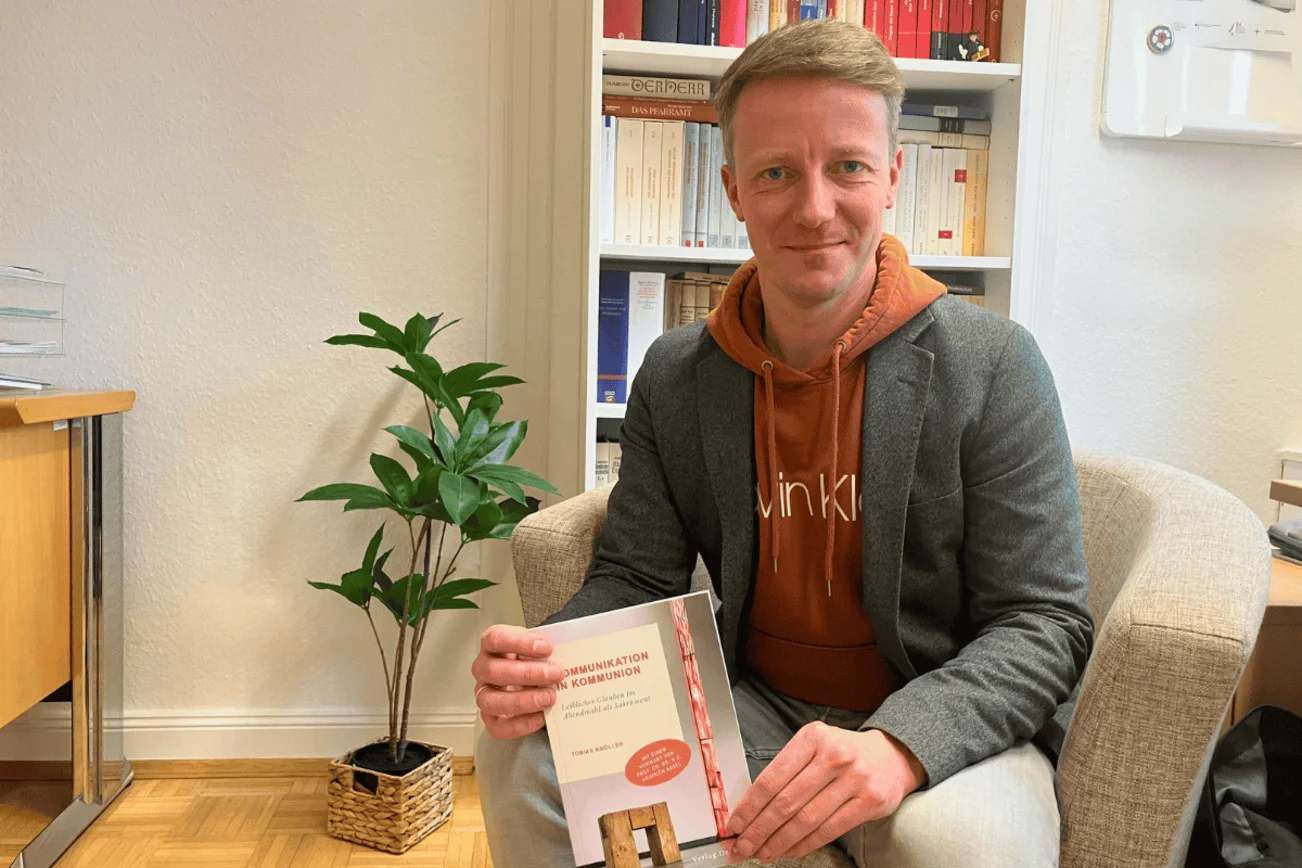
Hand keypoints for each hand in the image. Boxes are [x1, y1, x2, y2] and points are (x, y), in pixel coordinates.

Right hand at [471, 625, 567, 739]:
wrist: (533, 677)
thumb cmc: (534, 657)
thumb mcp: (539, 646)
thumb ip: (546, 650)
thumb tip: (565, 658)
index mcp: (492, 644)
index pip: (496, 639)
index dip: (520, 643)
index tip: (547, 647)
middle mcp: (483, 668)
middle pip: (493, 671)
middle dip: (527, 674)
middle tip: (555, 673)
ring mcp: (484, 694)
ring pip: (490, 701)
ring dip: (523, 700)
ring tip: (549, 697)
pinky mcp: (490, 718)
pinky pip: (499, 727)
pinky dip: (522, 723)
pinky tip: (542, 716)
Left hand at [724, 724, 926, 862]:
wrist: (892, 755)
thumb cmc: (843, 752)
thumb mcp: (814, 746)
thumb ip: (787, 769)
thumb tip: (751, 806)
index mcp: (813, 738)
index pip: (772, 778)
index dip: (749, 806)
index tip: (734, 824)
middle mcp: (834, 756)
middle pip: (786, 802)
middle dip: (759, 830)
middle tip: (742, 847)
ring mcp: (854, 779)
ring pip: (806, 820)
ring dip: (779, 842)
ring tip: (763, 853)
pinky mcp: (870, 802)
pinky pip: (829, 830)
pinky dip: (805, 844)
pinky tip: (790, 851)